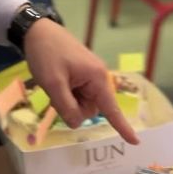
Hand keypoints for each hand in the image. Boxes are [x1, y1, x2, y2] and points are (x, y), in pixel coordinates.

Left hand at [24, 20, 138, 144]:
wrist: (37, 31)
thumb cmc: (47, 54)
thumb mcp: (53, 83)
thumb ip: (66, 106)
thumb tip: (77, 124)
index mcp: (97, 78)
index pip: (111, 108)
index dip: (122, 126)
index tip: (135, 142)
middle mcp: (98, 77)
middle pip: (91, 109)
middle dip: (74, 107)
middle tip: (56, 92)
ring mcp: (89, 75)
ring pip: (82, 103)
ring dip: (68, 100)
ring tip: (55, 83)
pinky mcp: (81, 74)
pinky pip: (77, 94)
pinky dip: (66, 93)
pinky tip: (56, 81)